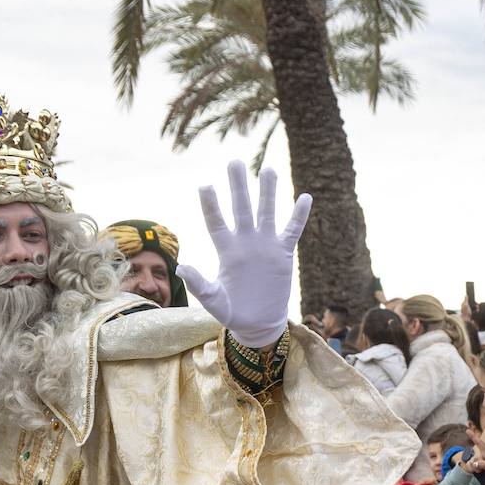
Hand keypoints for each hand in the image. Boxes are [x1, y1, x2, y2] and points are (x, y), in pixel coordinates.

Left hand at [176, 161, 311, 350]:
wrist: (257, 323)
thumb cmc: (231, 312)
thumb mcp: (213, 300)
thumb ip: (199, 284)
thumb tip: (180, 267)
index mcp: (226, 251)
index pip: (216, 222)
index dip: (211, 205)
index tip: (205, 185)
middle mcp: (245, 243)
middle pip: (241, 208)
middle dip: (238, 186)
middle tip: (235, 161)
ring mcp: (264, 246)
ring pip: (266, 212)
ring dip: (268, 192)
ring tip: (267, 169)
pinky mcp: (282, 254)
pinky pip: (292, 230)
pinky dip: (298, 216)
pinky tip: (304, 197)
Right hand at [458, 435, 484, 474]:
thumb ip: (484, 464)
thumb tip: (475, 463)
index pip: (479, 442)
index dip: (473, 436)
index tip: (467, 430)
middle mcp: (478, 452)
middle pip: (474, 457)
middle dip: (479, 464)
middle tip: (484, 466)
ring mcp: (473, 457)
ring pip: (470, 463)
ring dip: (476, 468)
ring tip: (482, 469)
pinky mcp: (470, 462)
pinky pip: (468, 467)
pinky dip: (473, 470)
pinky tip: (478, 470)